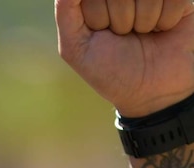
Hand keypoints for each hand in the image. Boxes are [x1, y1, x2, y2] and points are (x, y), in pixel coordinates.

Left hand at [56, 0, 193, 116]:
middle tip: (125, 36)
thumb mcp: (76, 46)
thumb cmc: (110, 70)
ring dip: (146, 22)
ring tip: (144, 34)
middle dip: (121, 21)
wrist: (151, 91)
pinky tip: (163, 29)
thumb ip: (66, 11)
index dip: (98, 19)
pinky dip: (167, 20)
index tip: (102, 34)